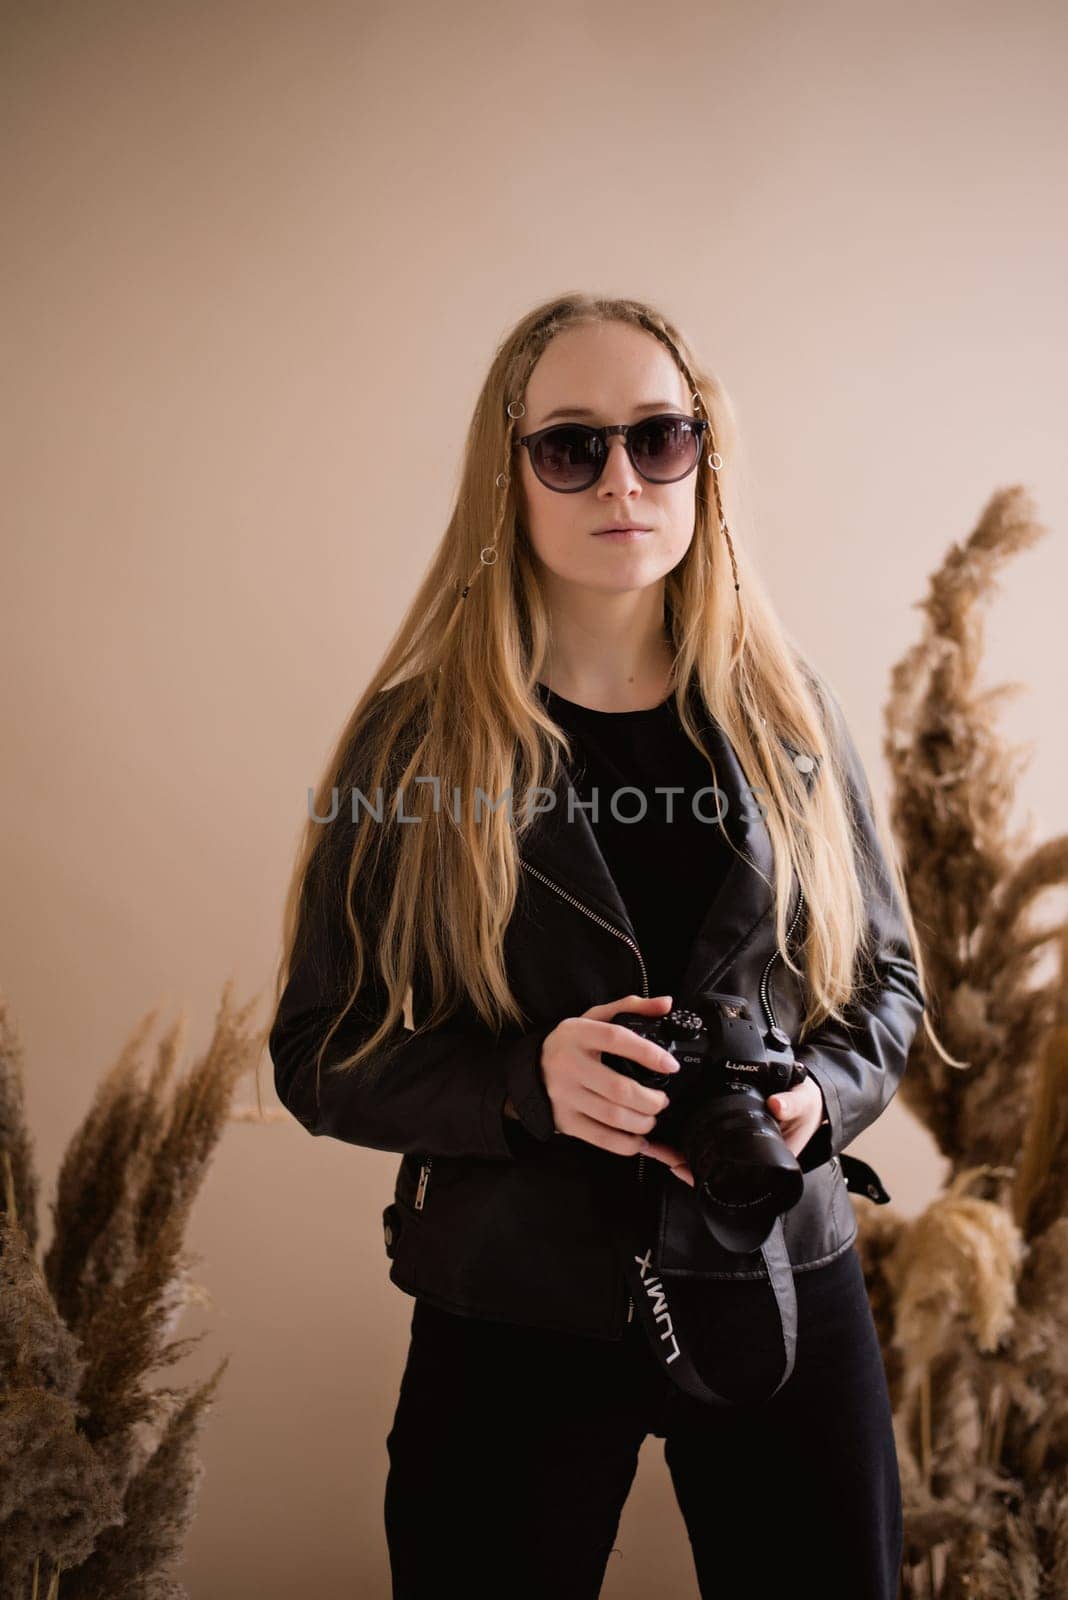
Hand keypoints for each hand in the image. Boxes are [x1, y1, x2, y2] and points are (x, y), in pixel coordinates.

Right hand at [539, 994, 680, 1155]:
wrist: (530, 1070)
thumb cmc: (572, 1043)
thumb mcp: (595, 1018)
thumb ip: (631, 1007)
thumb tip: (666, 1004)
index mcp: (578, 1034)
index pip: (616, 1039)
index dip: (648, 1053)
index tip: (670, 1065)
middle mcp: (568, 1064)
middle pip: (619, 1088)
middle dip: (651, 1100)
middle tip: (662, 1100)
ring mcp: (564, 1095)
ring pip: (613, 1116)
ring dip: (643, 1122)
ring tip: (651, 1117)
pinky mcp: (564, 1120)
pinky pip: (600, 1138)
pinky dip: (626, 1144)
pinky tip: (638, 1139)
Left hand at [640, 1073, 827, 1183]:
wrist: (807, 1097)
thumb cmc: (805, 1107)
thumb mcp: (804, 1102)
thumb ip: (792, 1103)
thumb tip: (776, 1104)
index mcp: (763, 1159)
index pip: (727, 1177)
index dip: (701, 1174)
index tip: (678, 1165)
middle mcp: (744, 1158)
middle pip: (705, 1167)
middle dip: (677, 1160)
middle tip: (653, 1150)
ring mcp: (733, 1147)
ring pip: (699, 1154)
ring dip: (674, 1149)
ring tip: (649, 1142)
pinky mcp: (727, 1132)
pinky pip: (701, 1140)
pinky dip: (682, 1137)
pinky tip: (663, 1131)